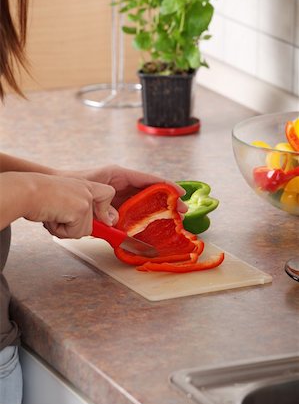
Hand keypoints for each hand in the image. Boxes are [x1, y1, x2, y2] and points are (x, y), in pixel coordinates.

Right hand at [11, 172, 116, 238]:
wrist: (25, 191)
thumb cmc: (35, 196)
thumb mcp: (61, 200)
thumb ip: (76, 211)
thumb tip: (86, 229)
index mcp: (83, 185)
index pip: (108, 193)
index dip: (106, 210)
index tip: (105, 220)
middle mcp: (87, 190)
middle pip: (90, 225)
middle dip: (72, 228)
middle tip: (57, 217)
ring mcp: (85, 199)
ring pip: (82, 231)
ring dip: (64, 230)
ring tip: (53, 214)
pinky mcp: (81, 208)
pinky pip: (74, 232)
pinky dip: (60, 230)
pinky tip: (53, 216)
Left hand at [58, 165, 187, 213]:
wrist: (60, 188)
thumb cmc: (75, 183)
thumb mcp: (93, 190)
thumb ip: (105, 205)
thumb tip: (115, 221)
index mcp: (120, 175)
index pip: (149, 179)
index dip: (167, 186)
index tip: (180, 194)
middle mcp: (122, 184)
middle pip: (150, 192)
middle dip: (167, 201)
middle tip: (182, 212)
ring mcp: (119, 196)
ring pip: (143, 203)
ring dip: (156, 212)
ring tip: (171, 221)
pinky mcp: (114, 207)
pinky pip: (131, 213)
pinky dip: (141, 220)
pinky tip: (149, 229)